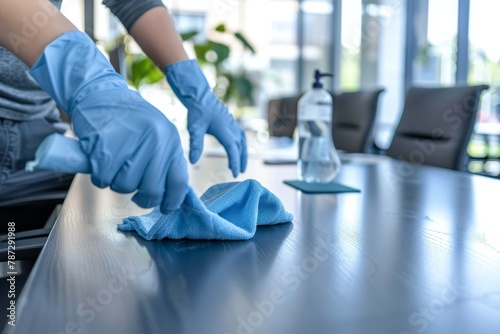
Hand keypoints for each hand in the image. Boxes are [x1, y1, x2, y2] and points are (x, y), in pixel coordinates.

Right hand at [30, 31, 188, 212]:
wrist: (98, 93)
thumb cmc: (128, 117)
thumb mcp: (157, 132)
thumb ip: (165, 158)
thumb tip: (172, 193)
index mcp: (171, 139)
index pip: (179, 182)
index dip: (172, 200)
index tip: (165, 207)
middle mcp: (155, 142)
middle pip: (152, 190)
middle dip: (141, 197)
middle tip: (132, 189)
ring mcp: (131, 144)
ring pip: (125, 186)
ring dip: (117, 182)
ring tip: (115, 164)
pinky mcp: (105, 147)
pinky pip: (104, 178)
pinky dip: (99, 176)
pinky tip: (101, 161)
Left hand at [164, 59, 246, 176]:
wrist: (200, 96)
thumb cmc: (197, 111)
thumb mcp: (194, 129)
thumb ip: (195, 145)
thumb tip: (193, 161)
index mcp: (225, 130)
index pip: (233, 149)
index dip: (235, 162)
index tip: (235, 173)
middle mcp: (232, 127)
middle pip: (240, 147)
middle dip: (240, 161)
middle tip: (239, 173)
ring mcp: (233, 124)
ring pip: (242, 142)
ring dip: (243, 154)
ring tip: (241, 166)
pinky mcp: (231, 122)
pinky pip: (241, 136)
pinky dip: (242, 146)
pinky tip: (239, 150)